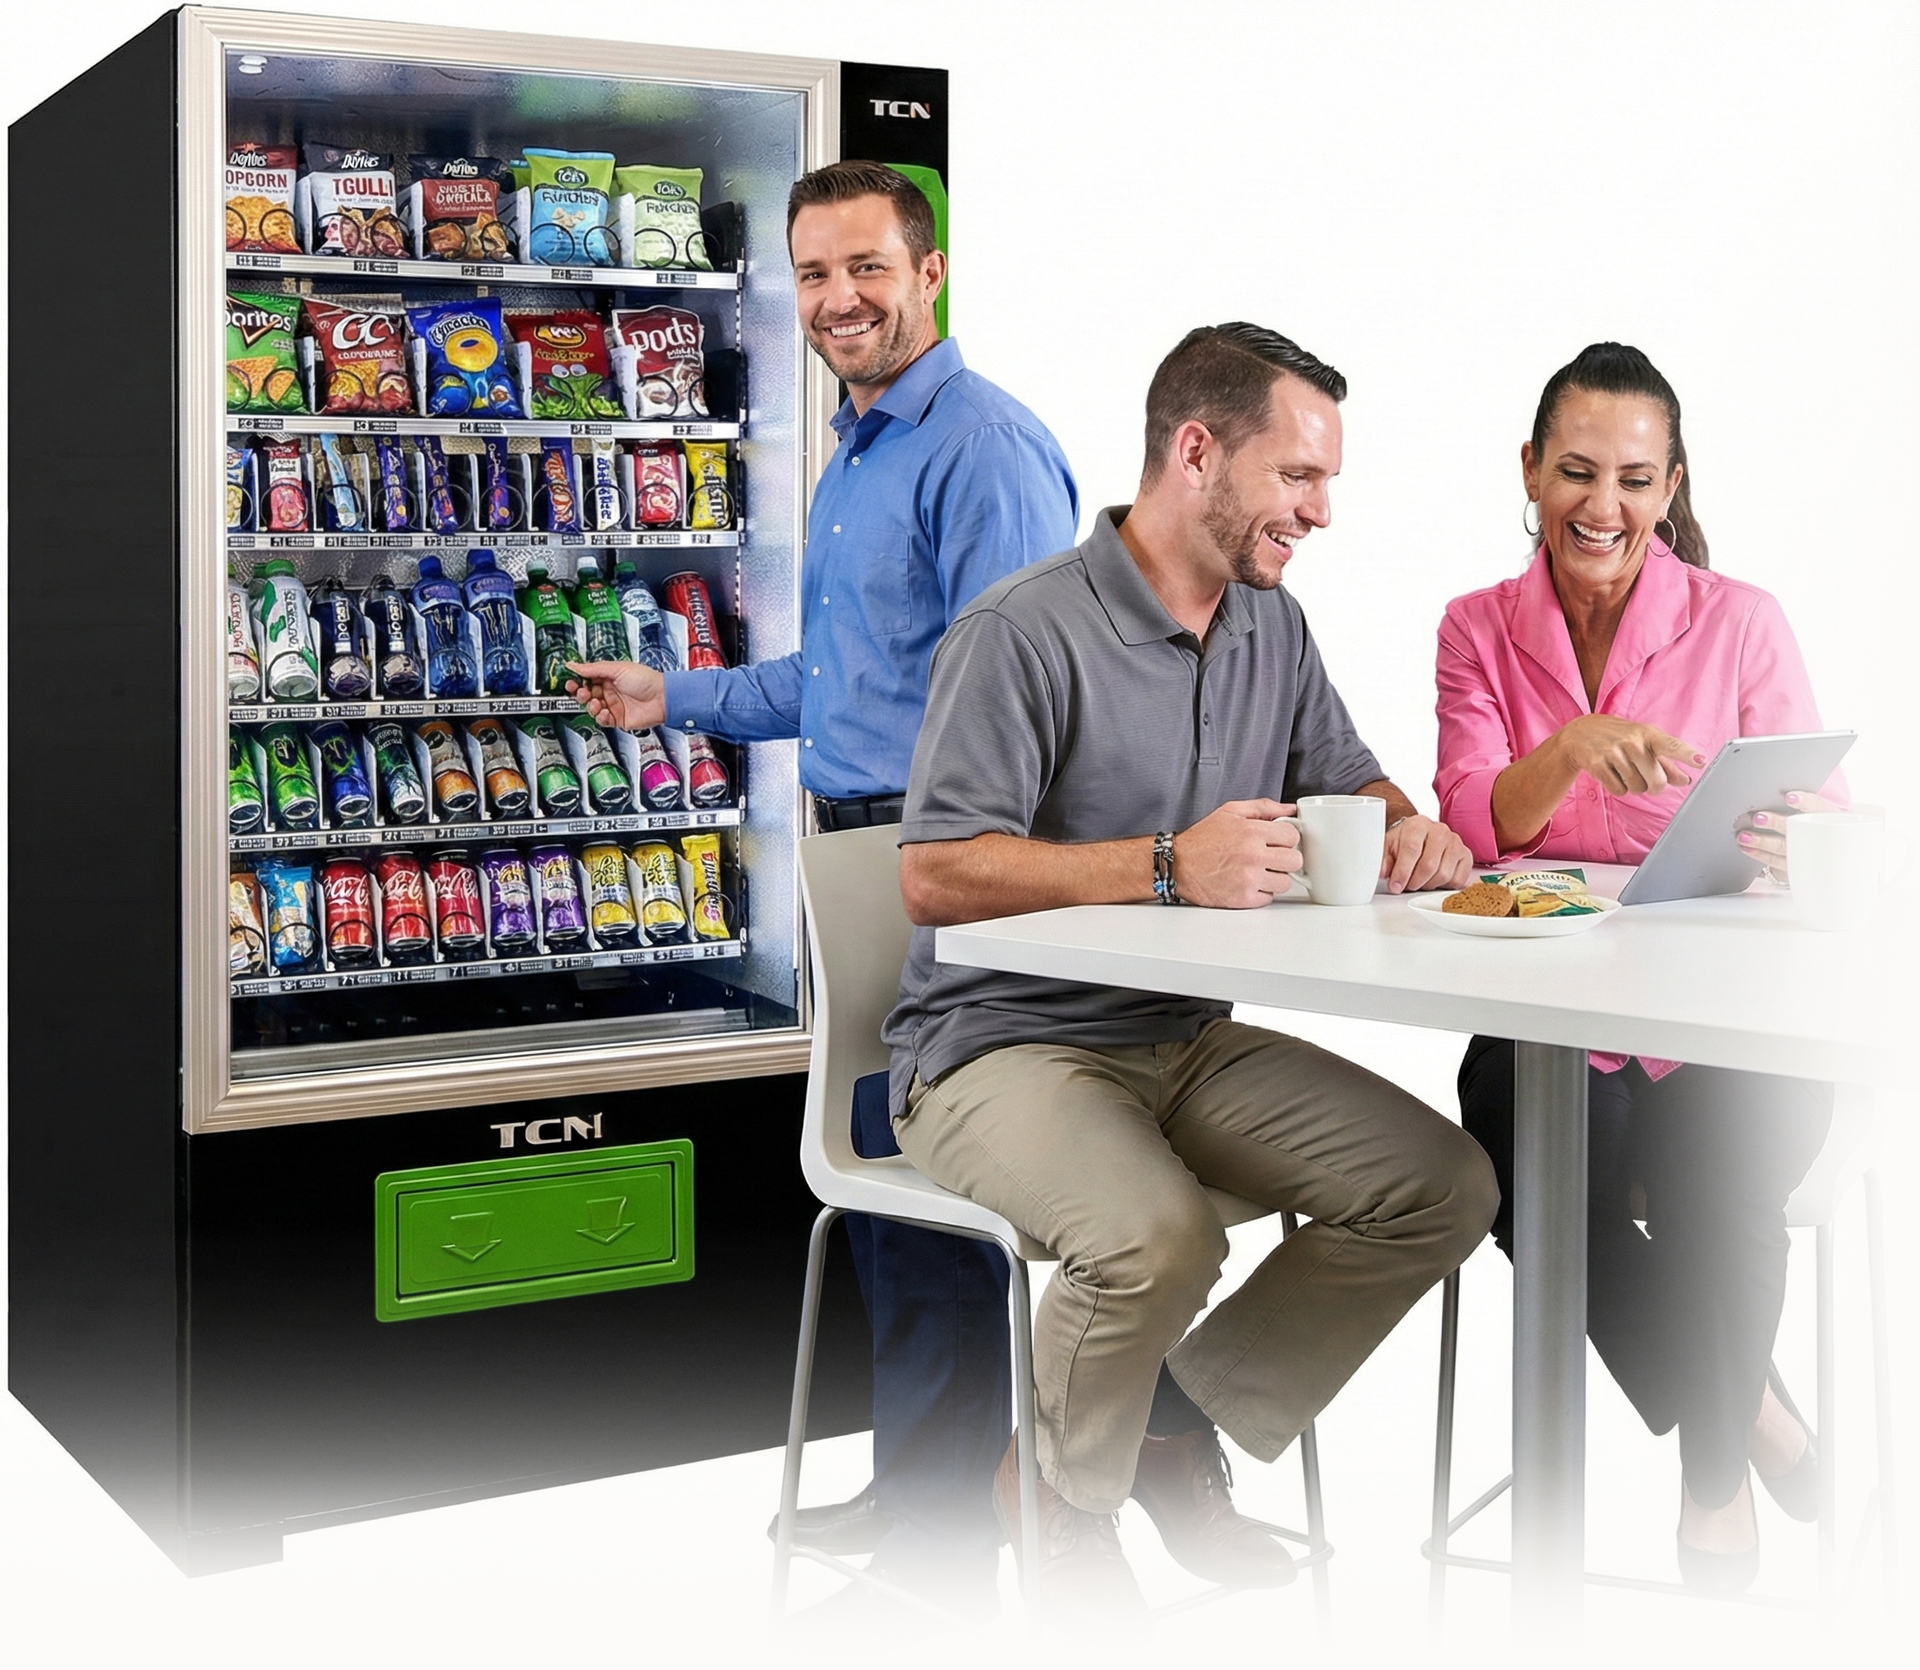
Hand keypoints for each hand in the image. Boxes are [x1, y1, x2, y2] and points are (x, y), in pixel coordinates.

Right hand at [564, 660, 664, 730]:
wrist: (662, 698)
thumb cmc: (646, 680)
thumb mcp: (617, 668)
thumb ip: (593, 668)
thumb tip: (573, 664)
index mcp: (609, 677)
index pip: (587, 679)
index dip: (577, 681)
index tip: (570, 681)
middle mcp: (610, 691)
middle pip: (587, 695)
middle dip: (581, 694)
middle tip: (581, 692)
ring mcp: (614, 705)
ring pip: (592, 708)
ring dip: (591, 706)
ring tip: (596, 702)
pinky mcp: (618, 719)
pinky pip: (602, 720)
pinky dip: (601, 717)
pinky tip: (605, 711)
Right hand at [1173, 800, 1302, 907]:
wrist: (1177, 865)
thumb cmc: (1201, 840)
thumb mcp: (1230, 812)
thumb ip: (1263, 807)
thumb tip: (1289, 809)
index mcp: (1252, 832)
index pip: (1292, 836)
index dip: (1286, 838)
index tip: (1277, 842)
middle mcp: (1253, 856)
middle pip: (1294, 861)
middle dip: (1285, 858)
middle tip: (1271, 857)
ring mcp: (1249, 879)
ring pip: (1285, 882)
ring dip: (1274, 877)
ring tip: (1258, 871)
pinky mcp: (1243, 899)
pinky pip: (1268, 898)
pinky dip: (1260, 892)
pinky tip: (1248, 883)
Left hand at [1380, 814, 1472, 893]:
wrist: (1421, 836)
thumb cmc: (1404, 842)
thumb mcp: (1389, 846)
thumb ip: (1383, 859)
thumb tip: (1383, 873)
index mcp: (1418, 824)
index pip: (1411, 849)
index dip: (1402, 872)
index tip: (1395, 886)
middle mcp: (1440, 830)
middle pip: (1429, 865)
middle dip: (1414, 882)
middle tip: (1406, 886)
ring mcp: (1456, 842)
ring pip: (1443, 875)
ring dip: (1428, 885)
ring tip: (1419, 881)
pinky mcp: (1466, 855)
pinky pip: (1457, 880)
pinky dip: (1443, 886)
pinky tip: (1433, 879)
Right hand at [1556, 715, 1706, 795]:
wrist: (1577, 734)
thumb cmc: (1618, 738)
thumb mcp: (1643, 743)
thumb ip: (1665, 763)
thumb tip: (1685, 780)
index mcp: (1647, 733)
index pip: (1670, 746)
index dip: (1686, 755)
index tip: (1701, 762)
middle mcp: (1631, 741)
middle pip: (1656, 780)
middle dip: (1655, 786)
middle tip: (1649, 781)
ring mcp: (1613, 752)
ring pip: (1637, 788)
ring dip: (1634, 787)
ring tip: (1624, 772)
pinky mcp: (1597, 764)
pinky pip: (1619, 790)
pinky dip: (1618, 788)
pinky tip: (1612, 775)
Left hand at [1737, 789, 1841, 884]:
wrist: (1831, 852)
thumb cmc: (1816, 824)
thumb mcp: (1816, 813)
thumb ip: (1799, 804)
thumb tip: (1778, 795)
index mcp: (1827, 816)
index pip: (1817, 806)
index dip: (1805, 802)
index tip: (1789, 797)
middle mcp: (1818, 835)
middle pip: (1797, 829)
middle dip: (1777, 823)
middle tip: (1758, 818)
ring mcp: (1807, 854)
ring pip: (1784, 848)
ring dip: (1762, 842)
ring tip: (1744, 836)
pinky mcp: (1796, 867)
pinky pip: (1776, 863)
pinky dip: (1760, 855)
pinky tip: (1747, 849)